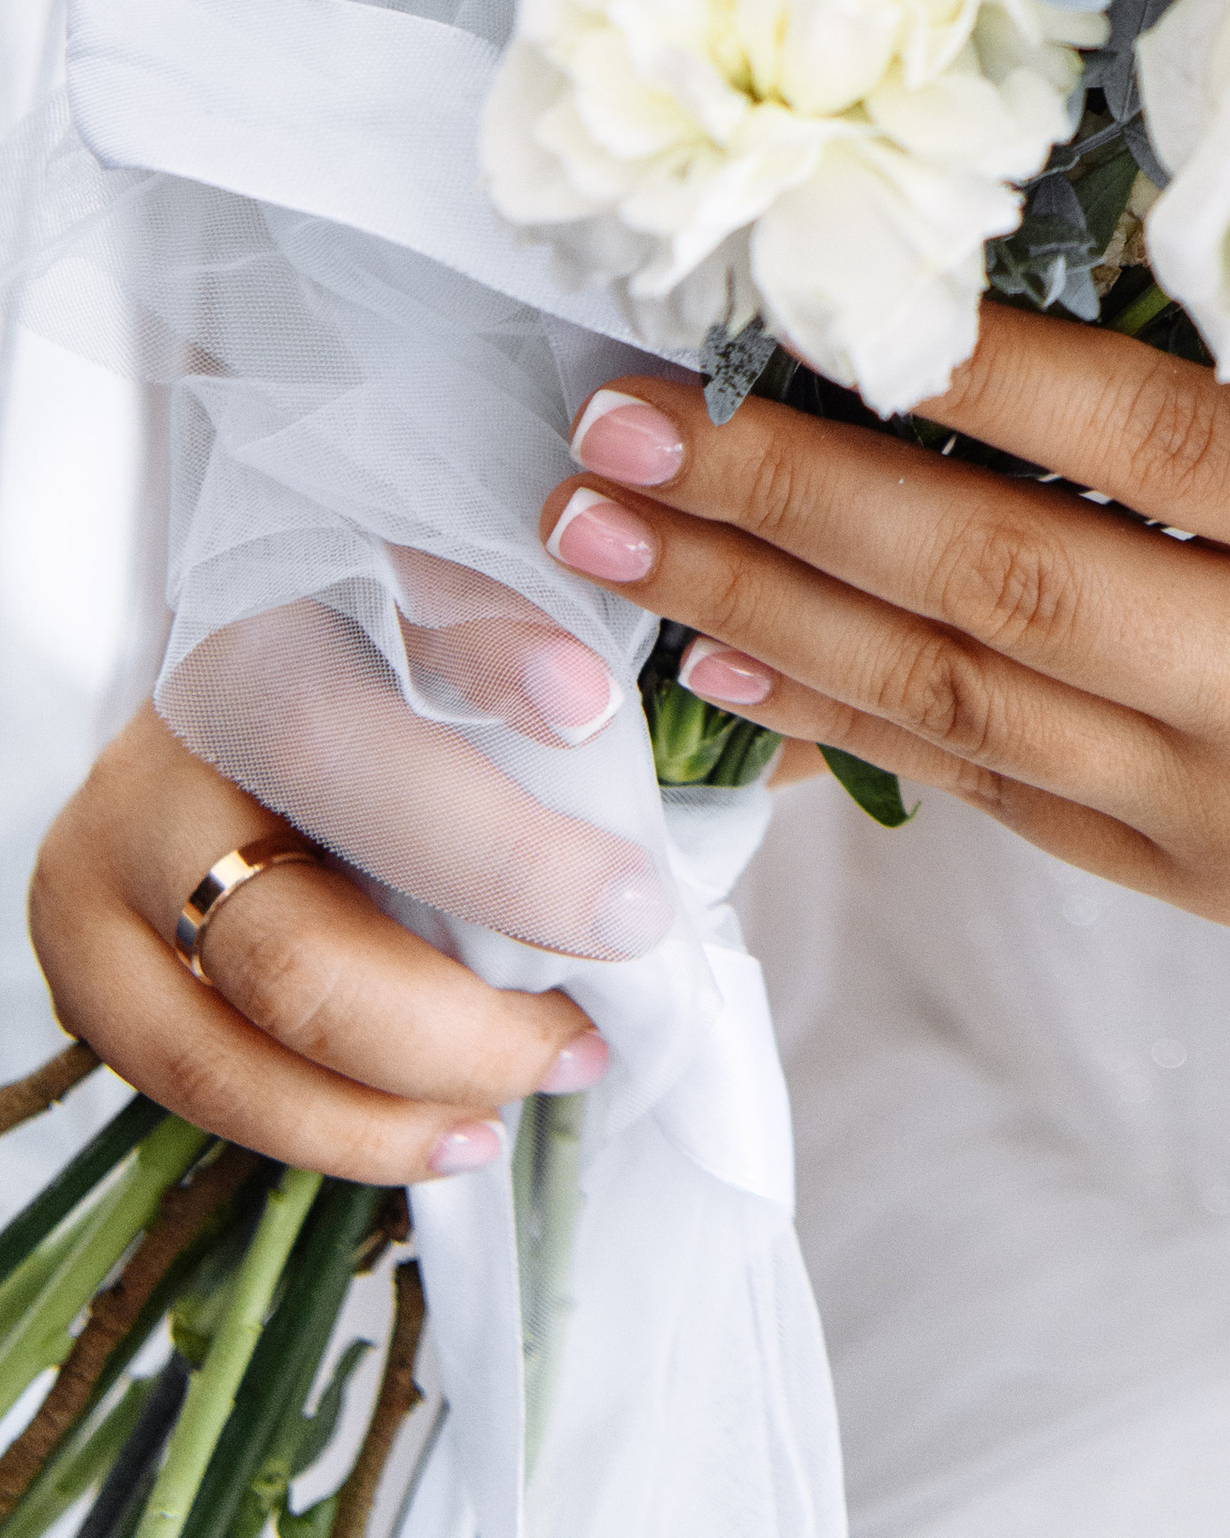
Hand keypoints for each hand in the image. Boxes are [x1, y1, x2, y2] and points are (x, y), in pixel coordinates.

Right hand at [29, 591, 672, 1185]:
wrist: (247, 687)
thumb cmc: (368, 643)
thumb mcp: (432, 600)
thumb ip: (491, 634)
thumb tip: (580, 708)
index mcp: (232, 661)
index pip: (341, 759)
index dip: (491, 845)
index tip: (630, 908)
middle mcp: (144, 786)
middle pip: (288, 954)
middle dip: (459, 1027)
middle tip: (588, 1037)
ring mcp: (101, 899)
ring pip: (231, 1060)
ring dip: (402, 1107)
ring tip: (533, 1089)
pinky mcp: (97, 985)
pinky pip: (211, 1096)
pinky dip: (340, 1130)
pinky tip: (449, 1125)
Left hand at [539, 309, 1229, 979]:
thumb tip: (1042, 278)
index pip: (1122, 435)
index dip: (938, 367)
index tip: (779, 294)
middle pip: (995, 583)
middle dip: (775, 501)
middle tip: (605, 426)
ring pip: (967, 705)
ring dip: (773, 619)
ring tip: (619, 544)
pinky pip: (1014, 800)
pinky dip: (869, 731)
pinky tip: (750, 671)